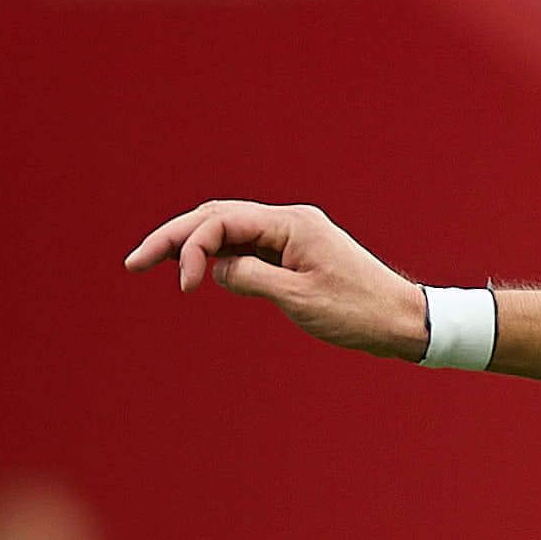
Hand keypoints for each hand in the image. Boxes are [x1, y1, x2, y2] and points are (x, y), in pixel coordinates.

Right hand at [123, 200, 427, 358]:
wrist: (406, 322)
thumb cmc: (360, 313)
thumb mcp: (299, 300)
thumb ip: (251, 278)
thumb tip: (217, 269)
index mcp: (291, 224)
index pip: (220, 221)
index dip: (189, 247)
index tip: (182, 286)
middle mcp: (290, 221)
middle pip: (216, 218)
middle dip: (174, 238)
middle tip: (134, 262)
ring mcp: (293, 235)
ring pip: (229, 230)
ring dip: (193, 245)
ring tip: (155, 264)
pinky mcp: (297, 252)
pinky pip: (248, 246)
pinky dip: (219, 257)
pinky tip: (200, 272)